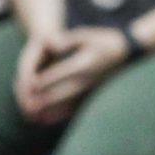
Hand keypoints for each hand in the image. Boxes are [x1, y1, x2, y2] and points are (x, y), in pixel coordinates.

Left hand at [16, 26, 130, 123]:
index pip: (62, 72)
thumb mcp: (86, 34)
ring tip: (33, 117)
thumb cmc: (103, 40)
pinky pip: (74, 107)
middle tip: (28, 105)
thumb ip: (67, 40)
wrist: (126, 52)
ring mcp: (90, 89)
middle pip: (64, 91)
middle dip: (45, 99)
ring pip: (67, 102)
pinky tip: (46, 119)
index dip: (46, 78)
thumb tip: (52, 45)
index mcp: (85, 63)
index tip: (31, 85)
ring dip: (49, 110)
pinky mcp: (90, 94)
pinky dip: (59, 114)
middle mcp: (88, 79)